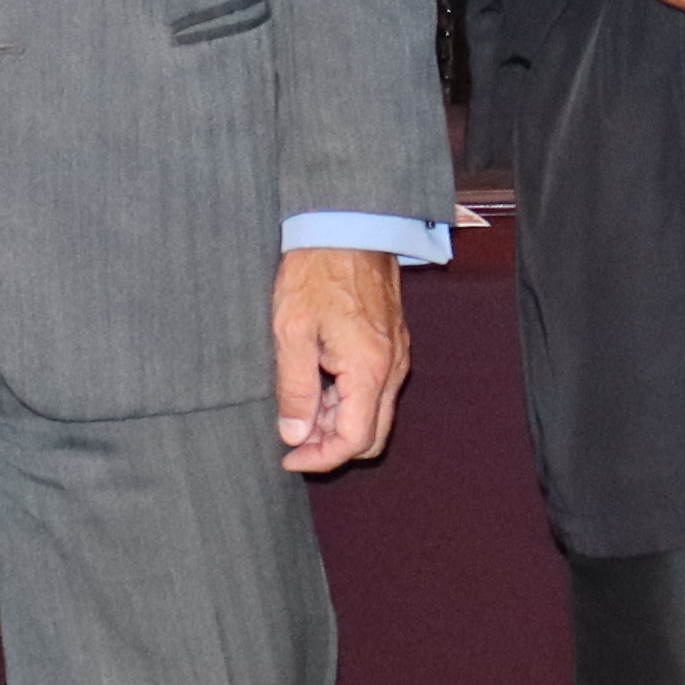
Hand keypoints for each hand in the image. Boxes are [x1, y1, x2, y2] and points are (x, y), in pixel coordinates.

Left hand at [271, 245, 408, 471]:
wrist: (349, 227)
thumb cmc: (317, 272)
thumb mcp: (291, 332)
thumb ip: (295, 388)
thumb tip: (296, 434)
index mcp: (369, 369)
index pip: (354, 440)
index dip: (320, 458)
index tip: (288, 457)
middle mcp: (391, 368)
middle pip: (372, 436)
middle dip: (332, 445)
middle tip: (293, 435)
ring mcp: (395, 356)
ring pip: (374, 414)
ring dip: (338, 422)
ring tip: (300, 404)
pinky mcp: (391, 344)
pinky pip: (376, 390)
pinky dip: (347, 400)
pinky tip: (318, 382)